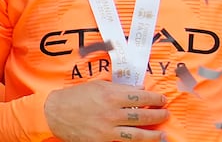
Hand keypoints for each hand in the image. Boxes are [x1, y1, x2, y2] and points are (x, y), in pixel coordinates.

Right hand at [43, 80, 168, 140]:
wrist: (54, 113)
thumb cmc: (75, 96)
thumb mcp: (96, 85)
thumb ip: (117, 87)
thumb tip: (138, 90)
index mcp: (111, 96)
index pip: (141, 98)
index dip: (155, 99)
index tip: (162, 99)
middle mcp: (112, 113)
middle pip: (143, 117)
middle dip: (159, 116)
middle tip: (166, 114)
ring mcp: (108, 129)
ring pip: (138, 134)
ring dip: (154, 135)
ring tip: (163, 135)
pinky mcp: (103, 141)